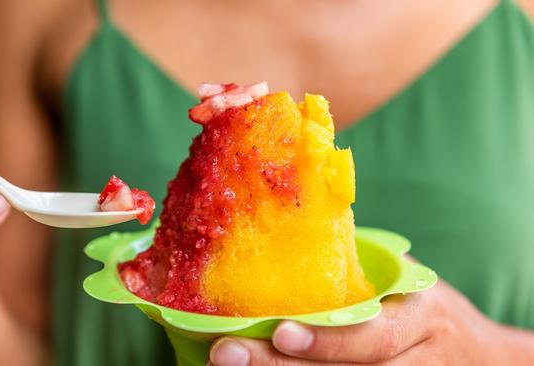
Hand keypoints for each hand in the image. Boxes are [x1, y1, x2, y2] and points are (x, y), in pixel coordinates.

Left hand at [208, 281, 524, 364]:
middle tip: (225, 355)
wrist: (481, 358)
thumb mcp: (406, 280)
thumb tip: (290, 231)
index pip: (373, 337)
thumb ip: (361, 269)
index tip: (279, 331)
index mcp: (420, 317)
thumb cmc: (425, 307)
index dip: (327, 340)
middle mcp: (416, 362)